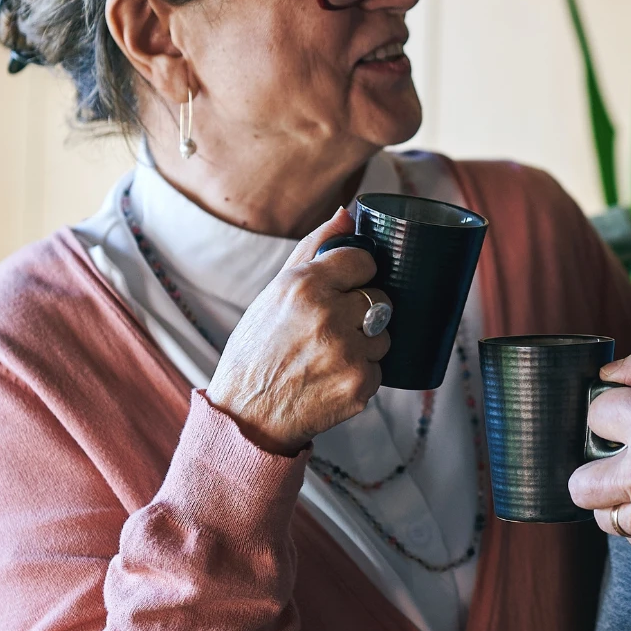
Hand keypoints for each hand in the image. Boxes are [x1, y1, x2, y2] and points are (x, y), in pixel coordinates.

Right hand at [208, 208, 390, 455]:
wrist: (247, 417)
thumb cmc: (257, 350)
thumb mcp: (273, 293)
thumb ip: (313, 248)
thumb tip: (348, 213)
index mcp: (304, 285)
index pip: (365, 261)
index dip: (357, 274)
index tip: (345, 286)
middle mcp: (328, 316)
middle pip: (380, 298)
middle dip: (362, 312)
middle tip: (329, 329)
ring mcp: (347, 353)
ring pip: (384, 335)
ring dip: (364, 344)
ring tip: (327, 356)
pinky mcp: (360, 385)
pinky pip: (380, 368)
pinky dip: (361, 373)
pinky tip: (331, 378)